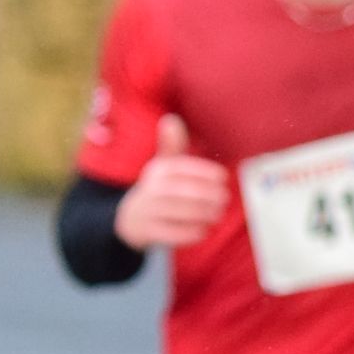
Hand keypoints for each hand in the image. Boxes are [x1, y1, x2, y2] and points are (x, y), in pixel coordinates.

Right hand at [114, 114, 231, 251]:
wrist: (129, 219)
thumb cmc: (156, 188)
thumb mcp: (161, 165)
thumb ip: (172, 144)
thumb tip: (170, 119)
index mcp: (157, 170)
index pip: (184, 168)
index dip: (206, 172)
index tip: (223, 178)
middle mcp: (151, 190)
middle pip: (185, 192)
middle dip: (209, 196)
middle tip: (224, 200)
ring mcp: (148, 211)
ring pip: (181, 213)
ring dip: (204, 214)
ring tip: (217, 215)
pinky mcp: (148, 231)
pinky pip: (173, 234)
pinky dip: (191, 233)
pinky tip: (203, 230)